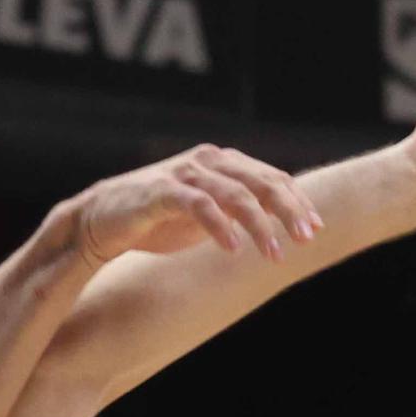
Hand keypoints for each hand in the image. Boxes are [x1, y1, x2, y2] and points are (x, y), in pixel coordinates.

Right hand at [74, 144, 322, 266]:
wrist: (100, 222)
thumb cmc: (155, 219)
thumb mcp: (205, 214)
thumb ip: (236, 210)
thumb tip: (277, 223)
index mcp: (221, 164)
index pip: (270, 177)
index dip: (297, 201)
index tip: (316, 228)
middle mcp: (206, 162)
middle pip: (261, 182)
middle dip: (288, 210)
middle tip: (306, 238)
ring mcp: (184, 174)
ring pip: (236, 195)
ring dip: (260, 226)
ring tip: (274, 254)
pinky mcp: (161, 192)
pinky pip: (200, 206)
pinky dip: (220, 227)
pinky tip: (233, 249)